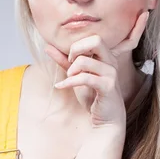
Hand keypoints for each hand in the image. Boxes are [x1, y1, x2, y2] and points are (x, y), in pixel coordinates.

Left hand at [44, 11, 148, 128]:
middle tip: (69, 62)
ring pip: (85, 61)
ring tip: (68, 79)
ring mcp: (111, 74)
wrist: (106, 120)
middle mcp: (111, 62)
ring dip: (71, 70)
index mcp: (106, 57)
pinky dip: (69, 82)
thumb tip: (48, 46)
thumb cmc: (93, 97)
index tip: (70, 59)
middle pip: (96, 40)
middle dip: (76, 49)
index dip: (78, 45)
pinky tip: (60, 86)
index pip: (93, 38)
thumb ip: (64, 61)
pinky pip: (85, 78)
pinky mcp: (108, 87)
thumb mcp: (76, 76)